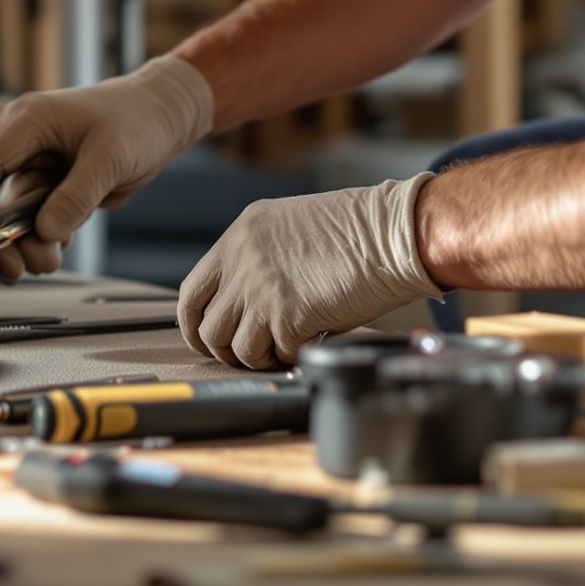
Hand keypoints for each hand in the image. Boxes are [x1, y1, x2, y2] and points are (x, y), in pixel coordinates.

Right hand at [0, 55, 213, 276]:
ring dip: (27, 239)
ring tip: (49, 261)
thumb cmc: (137, 119)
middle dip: (3, 233)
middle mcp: (25, 139)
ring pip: (16, 208)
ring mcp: (38, 161)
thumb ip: (77, 196)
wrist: (163, 116)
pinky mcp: (53, 181)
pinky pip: (37, 212)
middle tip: (16, 267)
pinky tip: (61, 244)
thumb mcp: (110, 158)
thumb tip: (45, 232)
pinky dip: (45, 233)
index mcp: (30, 120)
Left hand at [176, 174, 440, 368]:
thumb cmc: (356, 231)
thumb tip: (244, 302)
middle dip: (226, 350)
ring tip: (286, 345)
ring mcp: (261, 289)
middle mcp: (242, 261)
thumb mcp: (290, 229)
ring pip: (238, 349)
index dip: (196, 325)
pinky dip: (292, 356)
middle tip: (251, 352)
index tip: (208, 339)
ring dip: (261, 356)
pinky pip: (277, 355)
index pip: (192, 292)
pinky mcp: (287, 315)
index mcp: (240, 236)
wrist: (392, 234)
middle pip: (207, 328)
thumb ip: (258, 259)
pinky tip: (310, 340)